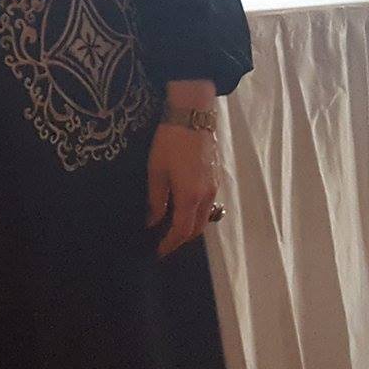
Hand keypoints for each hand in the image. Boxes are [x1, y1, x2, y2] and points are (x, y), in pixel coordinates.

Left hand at [148, 83, 221, 257]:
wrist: (193, 116)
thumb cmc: (170, 142)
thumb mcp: (156, 170)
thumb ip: (156, 199)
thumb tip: (152, 221)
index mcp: (190, 197)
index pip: (181, 231)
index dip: (169, 244)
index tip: (158, 252)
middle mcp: (207, 197)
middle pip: (197, 229)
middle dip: (181, 239)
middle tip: (164, 243)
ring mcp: (214, 188)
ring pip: (205, 217)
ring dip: (190, 227)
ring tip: (172, 228)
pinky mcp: (216, 178)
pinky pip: (208, 205)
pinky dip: (197, 214)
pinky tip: (183, 209)